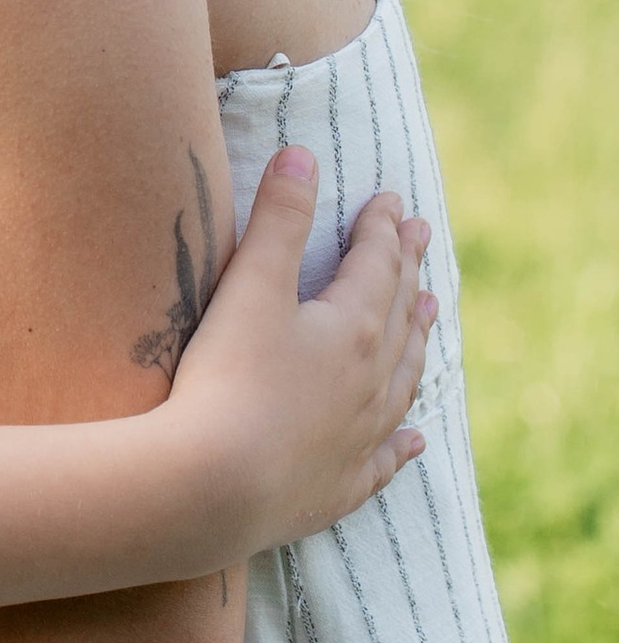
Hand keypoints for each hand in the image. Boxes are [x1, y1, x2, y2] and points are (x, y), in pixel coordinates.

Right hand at [172, 149, 434, 554]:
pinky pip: (385, 458)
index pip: (377, 265)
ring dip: (416, 342)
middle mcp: (371, 383)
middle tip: (421, 238)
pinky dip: (403, 443)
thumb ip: (277, 219)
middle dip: (407, 270)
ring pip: (403, 381)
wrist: (213, 487)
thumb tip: (303, 155)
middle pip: (399, 315)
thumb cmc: (227, 379)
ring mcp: (359, 438)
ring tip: (430, 315)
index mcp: (353, 329)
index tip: (392, 200)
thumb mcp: (249, 287)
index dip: (382, 228)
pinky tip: (416, 441)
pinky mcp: (338, 486)